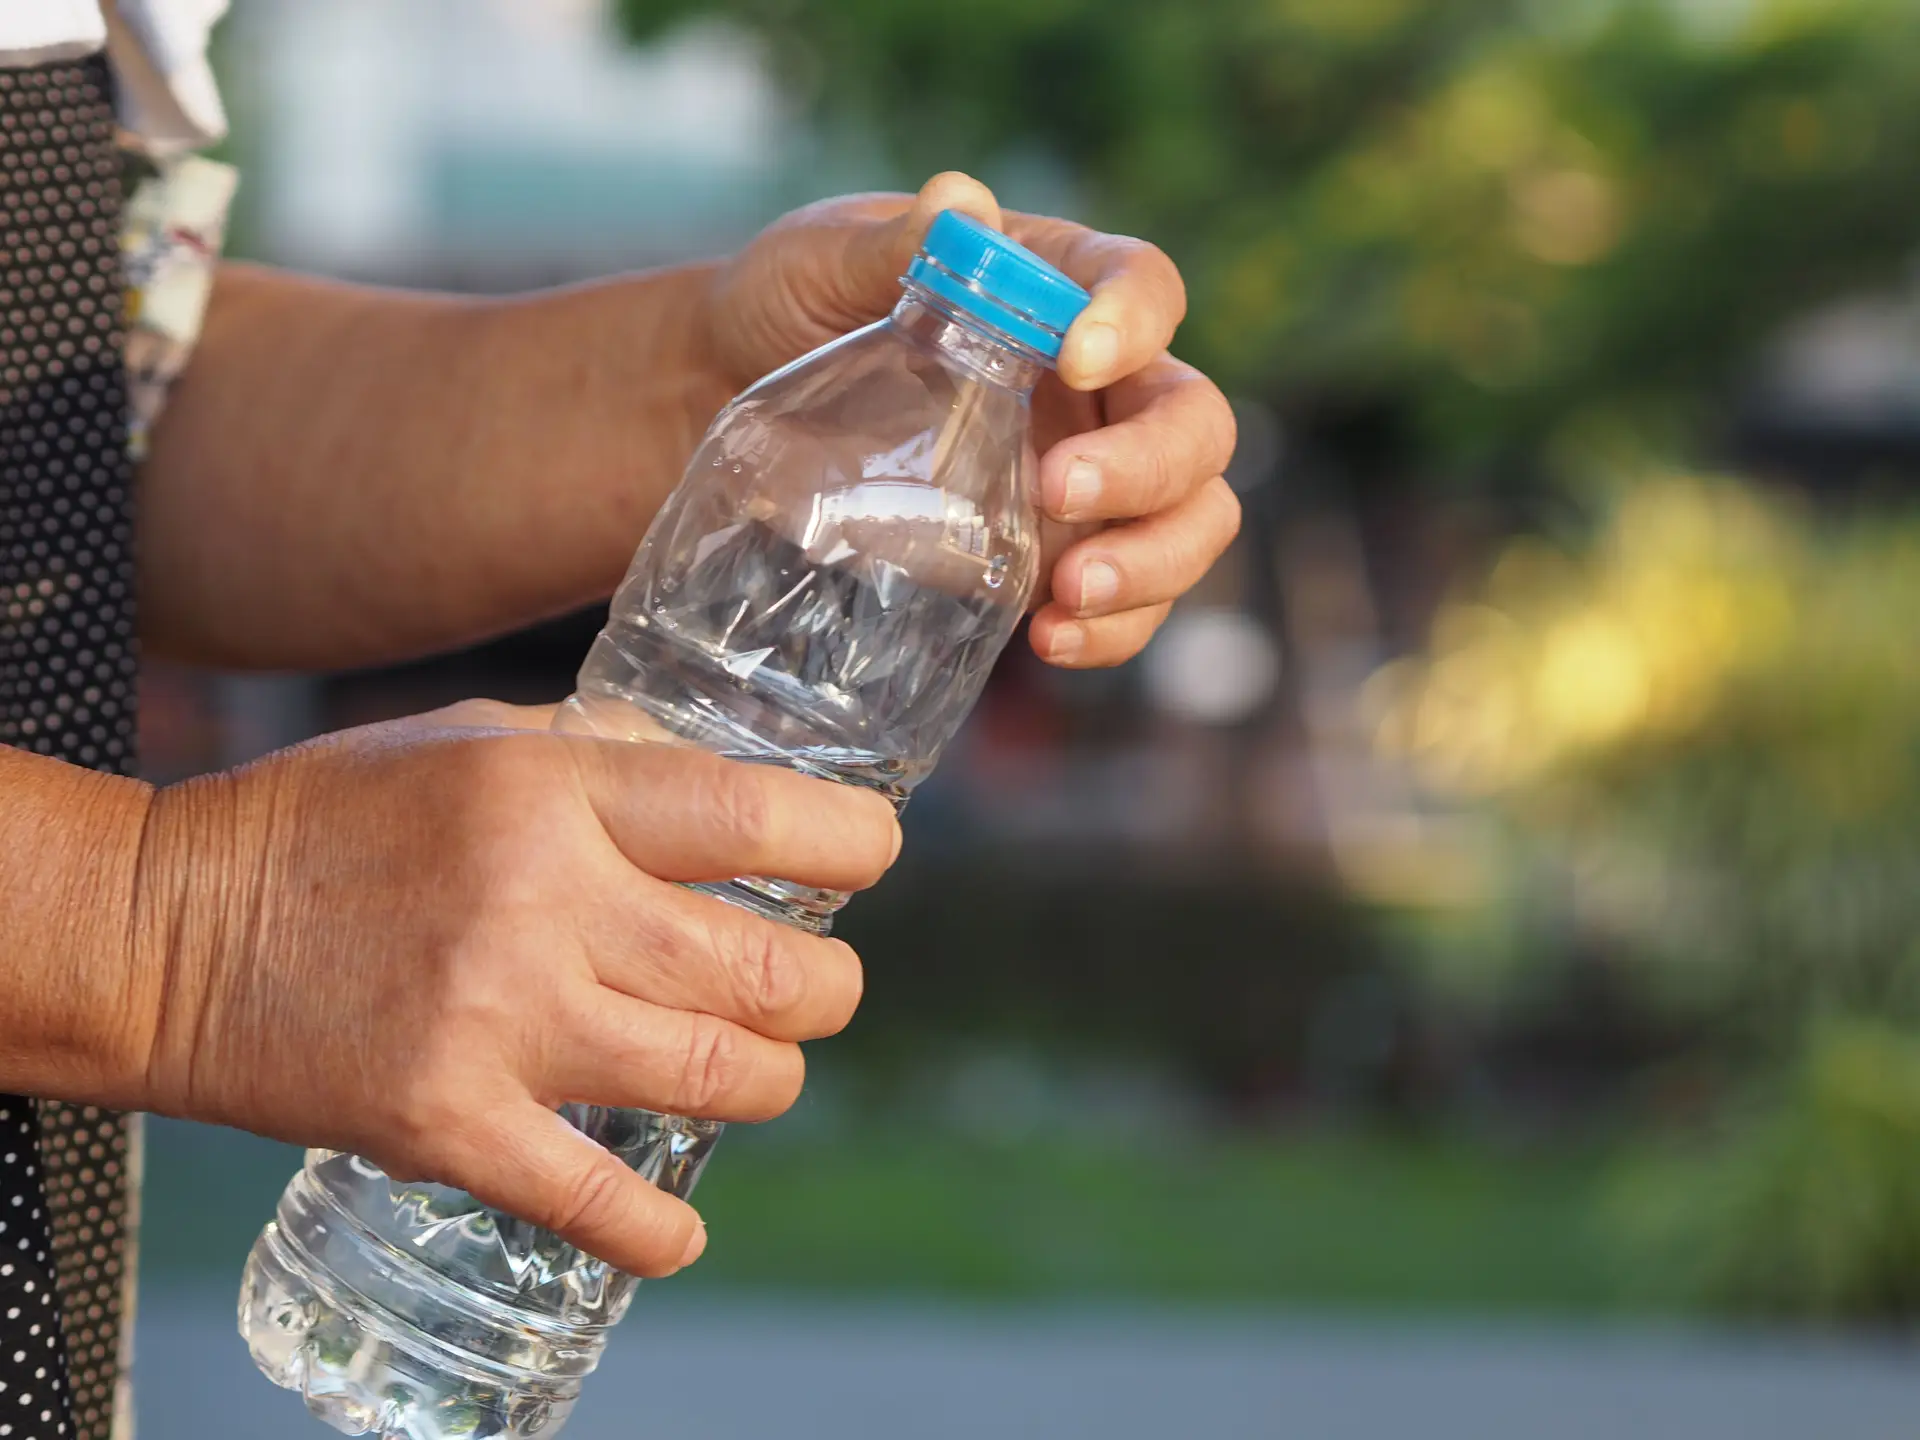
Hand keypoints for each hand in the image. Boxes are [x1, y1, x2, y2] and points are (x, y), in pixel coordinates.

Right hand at [130, 700, 899, 1275]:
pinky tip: (682, 1233)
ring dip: (770, 1081)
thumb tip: (725, 783)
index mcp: (551, 793)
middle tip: (823, 988)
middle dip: (830, 988)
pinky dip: (657, 1232)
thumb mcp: (472, 738)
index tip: (875, 857)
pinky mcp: (447, 1126)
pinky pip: (594, 1200)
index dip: (854, 844)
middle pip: (768, 967)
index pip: (757, 819)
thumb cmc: (327, 817)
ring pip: (716, 1075)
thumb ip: (603, 755)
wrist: (165, 932)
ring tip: (760, 1068)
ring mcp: (498, 1023)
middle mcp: (541, 904)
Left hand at [703, 171, 1240, 667]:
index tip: (1077, 354)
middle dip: (1148, 466)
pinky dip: (1112, 631)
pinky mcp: (1054, 562)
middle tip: (1054, 489)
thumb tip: (961, 204)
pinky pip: (1130, 606)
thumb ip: (887, 244)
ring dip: (1152, 564)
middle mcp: (1097, 387)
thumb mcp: (817, 261)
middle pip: (1193, 422)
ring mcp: (1089, 482)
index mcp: (1057, 288)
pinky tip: (1049, 638)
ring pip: (1190, 521)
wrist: (723, 401)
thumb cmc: (784, 308)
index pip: (1144, 287)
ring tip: (1068, 594)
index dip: (1135, 320)